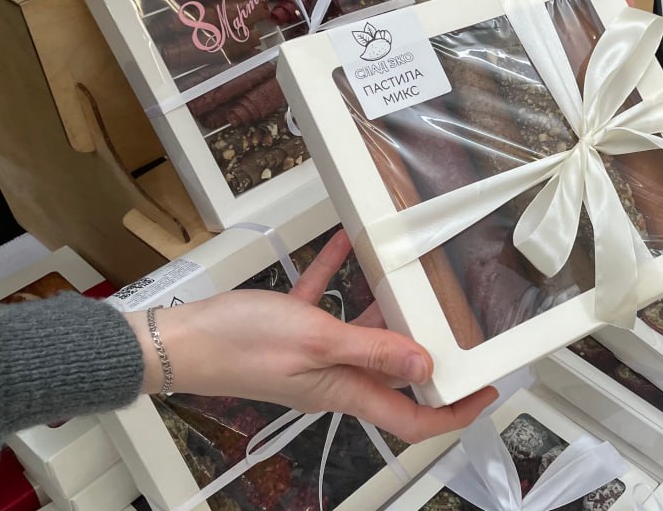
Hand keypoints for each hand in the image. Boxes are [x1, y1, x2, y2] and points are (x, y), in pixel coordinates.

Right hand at [126, 231, 496, 443]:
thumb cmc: (238, 346)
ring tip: (412, 275)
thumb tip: (426, 364)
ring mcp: (312, 354)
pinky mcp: (289, 328)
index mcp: (345, 391)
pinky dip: (340, 273)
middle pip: (395, 372)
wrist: (177, 339)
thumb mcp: (317, 341)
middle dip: (428, 349)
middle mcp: (334, 378)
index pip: (412, 419)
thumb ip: (373, 350)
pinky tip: (348, 243)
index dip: (453, 413)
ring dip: (389, 307)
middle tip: (458, 321)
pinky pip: (326, 300)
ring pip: (365, 333)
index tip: (485, 392)